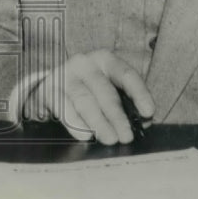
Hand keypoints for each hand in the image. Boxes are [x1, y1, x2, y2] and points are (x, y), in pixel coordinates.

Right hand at [24, 49, 154, 144]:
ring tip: (109, 139)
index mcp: (104, 60)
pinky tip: (86, 136)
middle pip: (104, 90)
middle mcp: (84, 63)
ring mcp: (64, 75)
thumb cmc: (89, 89)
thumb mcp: (108, 87)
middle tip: (126, 136)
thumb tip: (143, 121)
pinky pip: (64, 109)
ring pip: (84, 100)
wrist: (53, 85)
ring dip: (99, 122)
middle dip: (117, 116)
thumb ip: (126, 102)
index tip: (148, 112)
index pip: (125, 74)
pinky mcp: (49, 90)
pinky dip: (76, 124)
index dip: (139, 93)